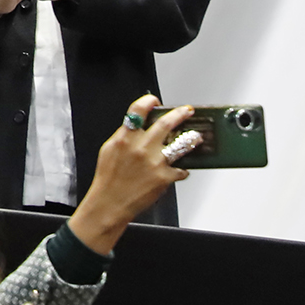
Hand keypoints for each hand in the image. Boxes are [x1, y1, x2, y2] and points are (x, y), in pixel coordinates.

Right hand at [67, 96, 191, 254]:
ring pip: (180, 144)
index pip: (137, 110)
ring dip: (191, 138)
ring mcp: (155, 162)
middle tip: (187, 111)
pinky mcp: (165, 177)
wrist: (110, 203)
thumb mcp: (109, 150)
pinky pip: (181, 169)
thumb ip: (124, 136)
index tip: (155, 101)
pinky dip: (181, 169)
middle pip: (165, 123)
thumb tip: (137, 127)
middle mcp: (141, 148)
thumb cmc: (108, 179)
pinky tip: (179, 170)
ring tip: (196, 136)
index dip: (149, 101)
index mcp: (124, 138)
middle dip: (179, 114)